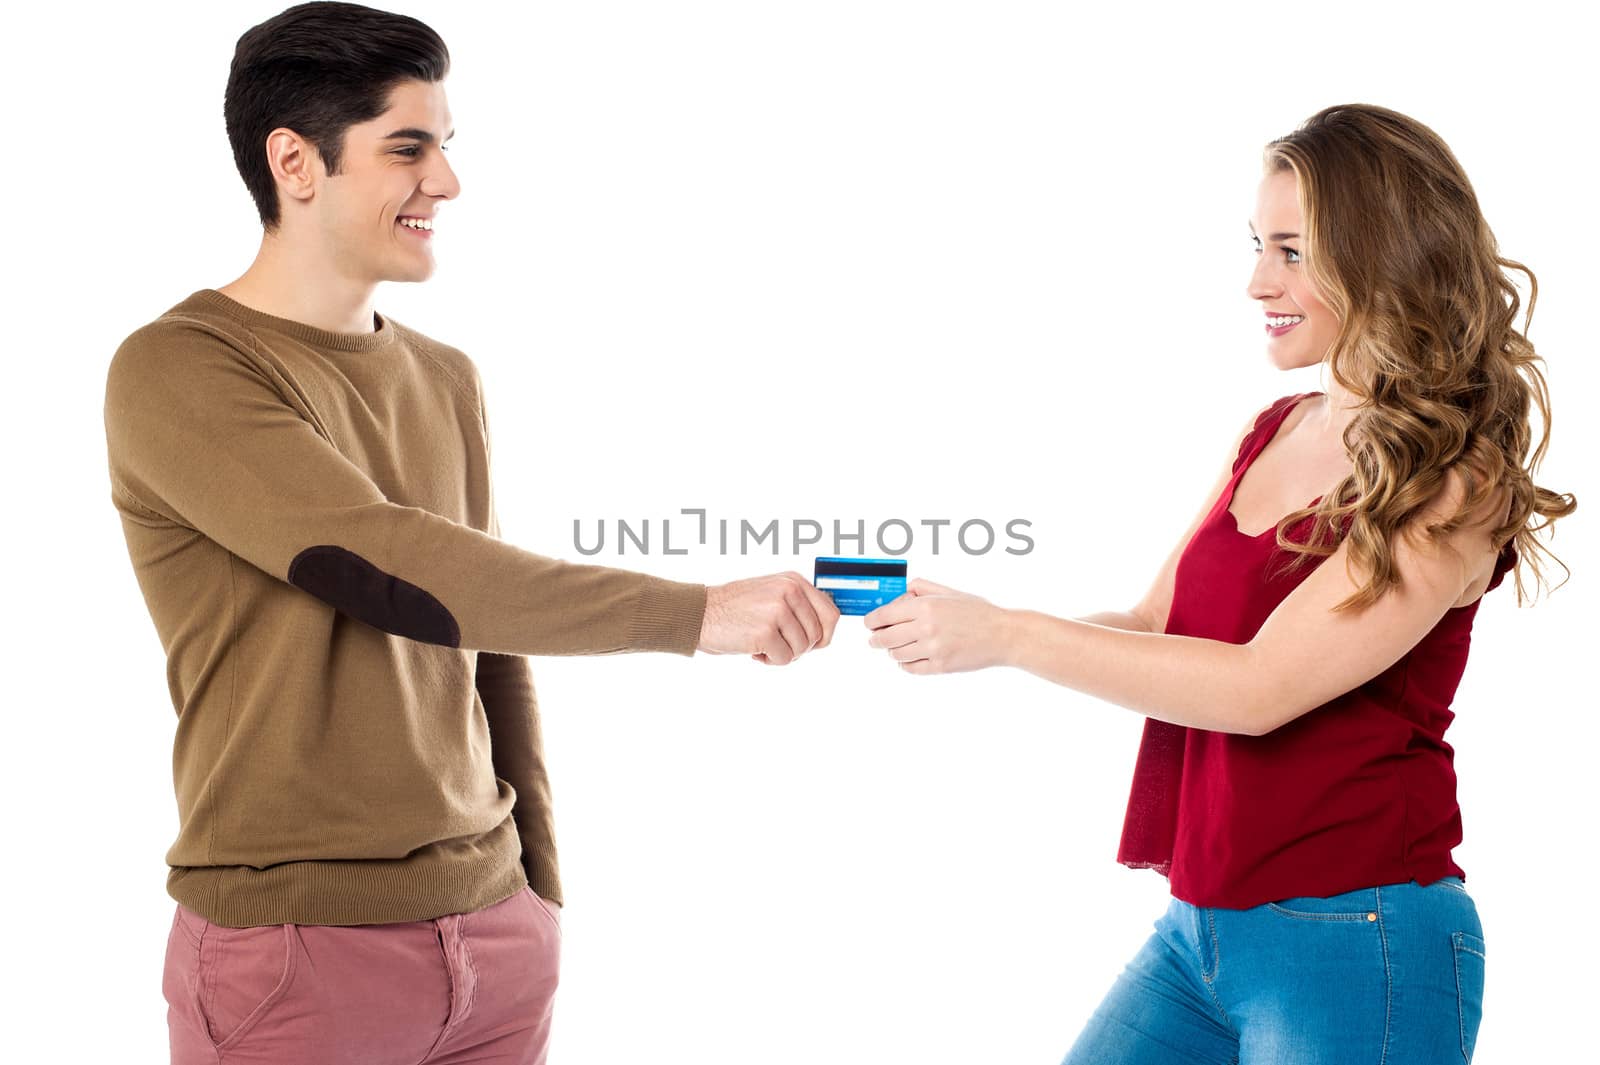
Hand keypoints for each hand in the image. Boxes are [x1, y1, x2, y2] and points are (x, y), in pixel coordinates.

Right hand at [699, 571, 840, 664]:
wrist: (700, 613)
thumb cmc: (734, 608)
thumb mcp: (771, 593)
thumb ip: (799, 606)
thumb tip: (826, 634)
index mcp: (794, 581)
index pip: (831, 613)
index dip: (823, 635)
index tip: (809, 643)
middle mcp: (789, 591)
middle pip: (817, 636)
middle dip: (799, 647)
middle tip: (777, 644)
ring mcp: (777, 610)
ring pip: (802, 649)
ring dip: (782, 654)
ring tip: (762, 643)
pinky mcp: (765, 631)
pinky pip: (784, 659)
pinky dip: (769, 660)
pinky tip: (753, 649)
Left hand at [863, 577, 1014, 673]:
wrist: (1002, 635)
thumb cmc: (978, 612)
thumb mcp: (949, 592)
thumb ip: (922, 588)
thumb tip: (899, 594)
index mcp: (925, 606)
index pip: (885, 615)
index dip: (872, 621)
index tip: (869, 624)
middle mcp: (926, 627)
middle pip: (885, 638)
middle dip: (876, 639)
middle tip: (875, 639)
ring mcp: (933, 649)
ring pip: (896, 654)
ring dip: (893, 651)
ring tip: (898, 647)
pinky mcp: (940, 666)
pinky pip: (911, 668)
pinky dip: (906, 664)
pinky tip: (910, 658)